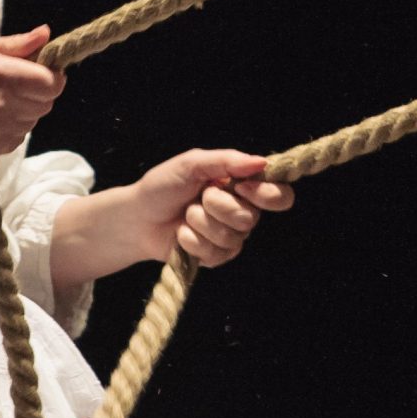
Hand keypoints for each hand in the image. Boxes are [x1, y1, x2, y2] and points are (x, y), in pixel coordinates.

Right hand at [0, 26, 64, 160]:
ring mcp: (0, 131)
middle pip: (46, 103)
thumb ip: (15, 44)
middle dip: (38, 92)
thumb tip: (45, 33)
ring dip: (24, 111)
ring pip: (33, 121)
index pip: (52, 83)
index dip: (50, 76)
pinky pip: (18, 137)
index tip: (38, 72)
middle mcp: (5, 106)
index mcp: (2, 76)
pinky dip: (11, 128)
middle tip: (14, 86)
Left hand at [79, 148, 293, 270]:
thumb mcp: (192, 164)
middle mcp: (242, 211)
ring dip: (201, 222)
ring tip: (185, 215)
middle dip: (220, 206)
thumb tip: (262, 161)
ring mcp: (230, 237)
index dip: (267, 194)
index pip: (279, 195)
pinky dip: (193, 241)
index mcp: (242, 186)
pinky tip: (181, 234)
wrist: (137, 217)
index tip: (241, 186)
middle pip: (251, 217)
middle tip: (201, 197)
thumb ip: (226, 160)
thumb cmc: (163, 186)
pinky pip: (216, 254)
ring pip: (232, 237)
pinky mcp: (216, 257)